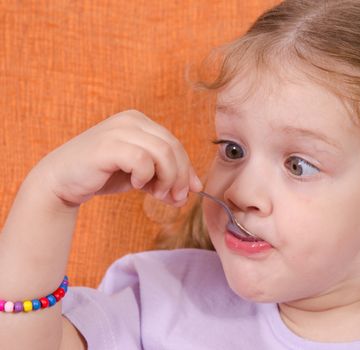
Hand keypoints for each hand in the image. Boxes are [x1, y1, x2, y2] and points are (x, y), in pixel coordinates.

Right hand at [33, 110, 201, 206]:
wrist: (60, 181)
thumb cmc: (102, 175)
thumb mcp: (141, 174)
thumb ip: (164, 176)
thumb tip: (194, 189)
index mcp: (140, 122)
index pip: (175, 143)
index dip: (187, 168)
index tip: (192, 190)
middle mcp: (131, 120)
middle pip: (173, 147)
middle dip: (181, 176)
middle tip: (177, 197)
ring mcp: (119, 130)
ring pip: (163, 153)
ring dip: (168, 178)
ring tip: (159, 194)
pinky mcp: (108, 145)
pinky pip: (142, 160)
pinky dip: (146, 176)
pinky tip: (136, 184)